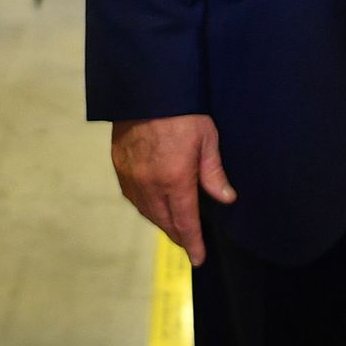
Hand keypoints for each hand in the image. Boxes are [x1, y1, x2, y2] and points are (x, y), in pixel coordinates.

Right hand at [111, 115, 236, 265]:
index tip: (199, 259)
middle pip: (165, 221)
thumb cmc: (182, 110)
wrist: (145, 87)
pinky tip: (153, 206)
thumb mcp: (207, 138)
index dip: (193, 243)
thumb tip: (227, 199)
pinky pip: (132, 196)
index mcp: (175, 179)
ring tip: (173, 227)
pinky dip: (145, 207)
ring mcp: (131, 175)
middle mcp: (150, 184)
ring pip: (146, 211)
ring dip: (161, 223)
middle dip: (178, 236)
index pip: (185, 222)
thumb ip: (214, 173)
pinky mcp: (119, 165)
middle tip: (189, 244)